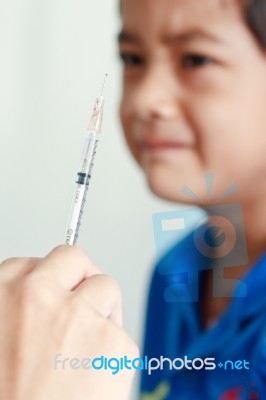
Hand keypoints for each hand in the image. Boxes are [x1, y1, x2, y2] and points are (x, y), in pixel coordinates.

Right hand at [0, 245, 137, 399]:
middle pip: (74, 259)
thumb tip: (33, 300)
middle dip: (79, 276)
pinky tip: (94, 379)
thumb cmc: (7, 397)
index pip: (30, 263)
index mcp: (2, 295)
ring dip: (101, 309)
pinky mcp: (115, 344)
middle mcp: (39, 296)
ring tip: (86, 350)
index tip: (53, 289)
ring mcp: (80, 316)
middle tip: (81, 300)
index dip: (44, 279)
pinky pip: (121, 332)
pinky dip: (113, 350)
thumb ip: (12, 313)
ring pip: (106, 287)